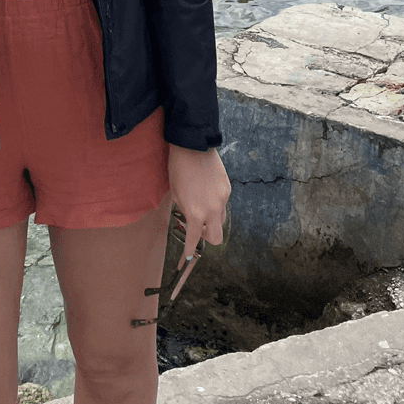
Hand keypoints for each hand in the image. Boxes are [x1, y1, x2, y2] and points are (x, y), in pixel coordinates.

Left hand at [167, 145, 229, 265]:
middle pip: (217, 238)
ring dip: (212, 220)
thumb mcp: (176, 193)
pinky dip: (215, 202)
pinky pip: (222, 203)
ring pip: (221, 219)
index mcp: (196, 213)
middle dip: (207, 239)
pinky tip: (206, 189)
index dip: (189, 251)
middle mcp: (212, 210)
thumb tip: (190, 219)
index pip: (194, 240)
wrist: (193, 145)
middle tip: (199, 231)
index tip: (186, 258)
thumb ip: (185, 210)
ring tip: (201, 206)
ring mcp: (222, 199)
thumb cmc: (178, 168)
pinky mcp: (227, 188)